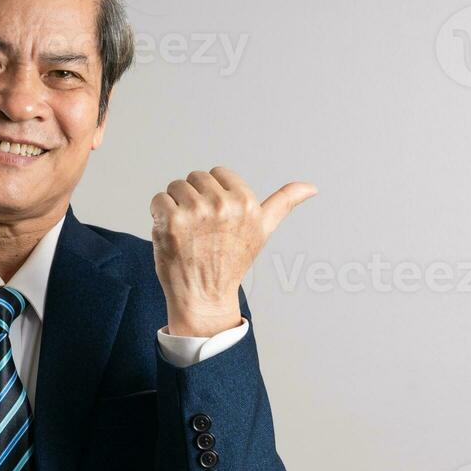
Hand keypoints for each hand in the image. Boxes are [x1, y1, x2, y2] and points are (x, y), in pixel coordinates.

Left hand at [150, 168, 316, 336]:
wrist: (205, 297)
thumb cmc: (232, 263)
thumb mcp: (263, 230)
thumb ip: (284, 202)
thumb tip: (312, 187)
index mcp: (245, 202)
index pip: (217, 173)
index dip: (212, 195)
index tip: (216, 221)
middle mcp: (222, 204)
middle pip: (194, 178)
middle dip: (193, 199)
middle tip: (200, 230)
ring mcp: (195, 212)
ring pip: (175, 187)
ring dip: (174, 207)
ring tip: (186, 233)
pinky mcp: (171, 221)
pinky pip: (158, 199)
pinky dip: (158, 215)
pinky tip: (170, 235)